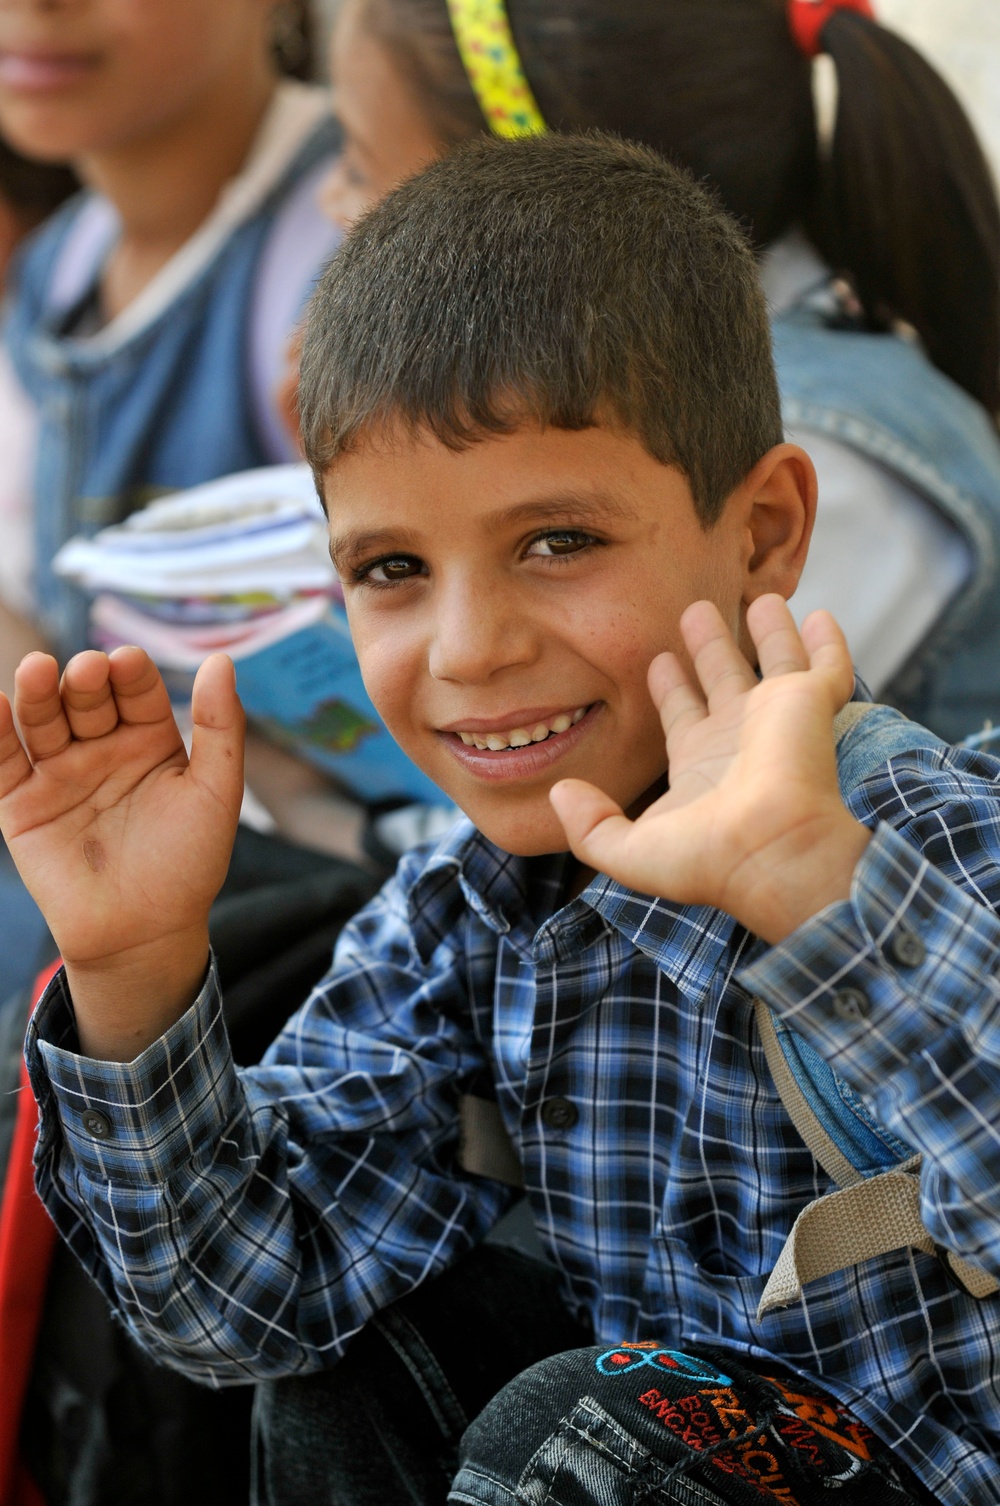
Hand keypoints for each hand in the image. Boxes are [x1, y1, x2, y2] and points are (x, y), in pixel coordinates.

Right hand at [0, 648, 244, 1056]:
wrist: (143, 933)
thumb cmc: (189, 863)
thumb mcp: (216, 791)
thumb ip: (220, 727)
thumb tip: (221, 660)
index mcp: (150, 739)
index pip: (136, 689)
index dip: (130, 673)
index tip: (127, 663)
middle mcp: (102, 748)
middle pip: (87, 698)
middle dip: (85, 681)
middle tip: (87, 672)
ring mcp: (60, 773)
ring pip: (44, 721)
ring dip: (39, 693)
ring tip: (39, 670)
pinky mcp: (22, 804)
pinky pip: (4, 761)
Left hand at [549, 595, 870, 943]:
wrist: (769, 852)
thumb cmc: (703, 857)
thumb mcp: (628, 850)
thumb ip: (589, 824)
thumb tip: (561, 793)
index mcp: (698, 763)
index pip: (681, 713)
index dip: (669, 687)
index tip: (657, 659)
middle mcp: (738, 736)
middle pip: (721, 678)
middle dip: (708, 645)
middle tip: (693, 609)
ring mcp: (777, 718)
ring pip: (774, 662)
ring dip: (767, 632)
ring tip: (759, 599)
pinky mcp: (811, 703)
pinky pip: (826, 664)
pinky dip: (826, 640)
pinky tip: (819, 614)